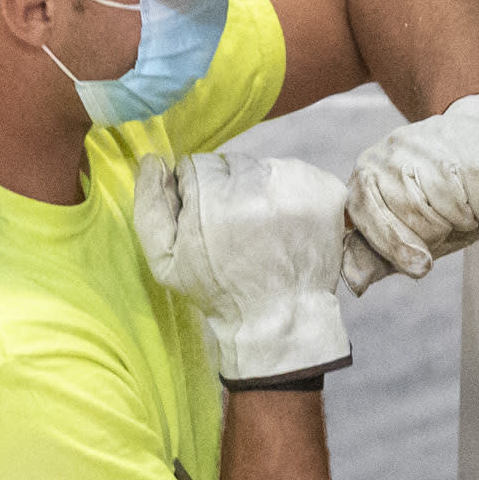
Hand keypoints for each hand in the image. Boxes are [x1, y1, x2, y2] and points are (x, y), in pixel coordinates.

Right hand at [134, 153, 351, 384]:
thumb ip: (151, 206)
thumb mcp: (165, 260)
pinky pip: (298, 174)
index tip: (206, 221)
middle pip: (233, 164)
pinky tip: (286, 224)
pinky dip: (290, 192)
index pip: (196, 165)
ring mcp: (298, 186)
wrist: (280, 318)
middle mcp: (259, 185)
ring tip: (262, 228)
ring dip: (260, 189)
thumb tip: (151, 160)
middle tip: (236, 228)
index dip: (196, 193)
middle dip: (228, 189)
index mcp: (214, 198)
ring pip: (265, 166)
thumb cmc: (218, 291)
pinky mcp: (326, 192)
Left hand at [340, 95, 478, 292]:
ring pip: (452, 206)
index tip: (422, 266)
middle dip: (441, 232)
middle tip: (451, 222)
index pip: (370, 216)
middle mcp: (391, 152)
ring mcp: (430, 140)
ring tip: (468, 206)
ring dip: (469, 220)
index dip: (398, 247)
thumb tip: (356, 283)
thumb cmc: (439, 195)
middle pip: (416, 217)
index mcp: (366, 175)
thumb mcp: (408, 229)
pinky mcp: (470, 137)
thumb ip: (383, 256)